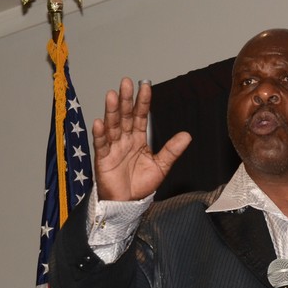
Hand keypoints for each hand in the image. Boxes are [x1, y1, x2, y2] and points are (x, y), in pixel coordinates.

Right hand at [91, 77, 191, 200]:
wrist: (127, 204)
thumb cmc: (141, 185)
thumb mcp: (161, 166)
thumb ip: (172, 150)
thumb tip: (187, 135)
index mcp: (138, 139)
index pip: (140, 116)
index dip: (143, 102)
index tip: (145, 86)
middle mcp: (124, 139)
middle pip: (125, 116)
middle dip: (126, 100)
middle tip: (126, 83)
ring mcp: (113, 148)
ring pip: (112, 126)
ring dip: (112, 111)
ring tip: (113, 96)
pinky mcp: (103, 159)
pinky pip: (101, 145)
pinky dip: (100, 134)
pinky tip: (99, 122)